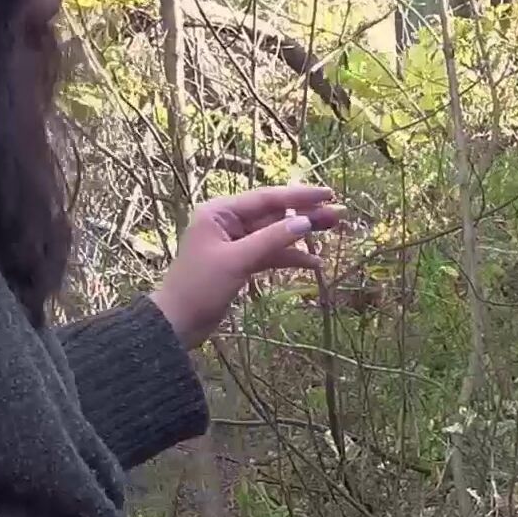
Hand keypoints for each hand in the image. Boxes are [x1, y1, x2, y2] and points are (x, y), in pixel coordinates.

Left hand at [149, 184, 346, 349]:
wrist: (178, 322)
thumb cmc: (200, 287)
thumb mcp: (237, 261)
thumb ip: (272, 240)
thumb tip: (305, 222)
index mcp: (219, 212)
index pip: (266, 198)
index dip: (299, 196)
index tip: (328, 194)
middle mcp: (226, 222)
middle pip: (273, 214)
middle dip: (305, 215)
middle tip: (339, 214)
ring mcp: (234, 242)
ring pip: (274, 234)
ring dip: (301, 237)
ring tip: (332, 234)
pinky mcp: (239, 262)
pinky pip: (269, 254)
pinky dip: (289, 257)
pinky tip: (313, 263)